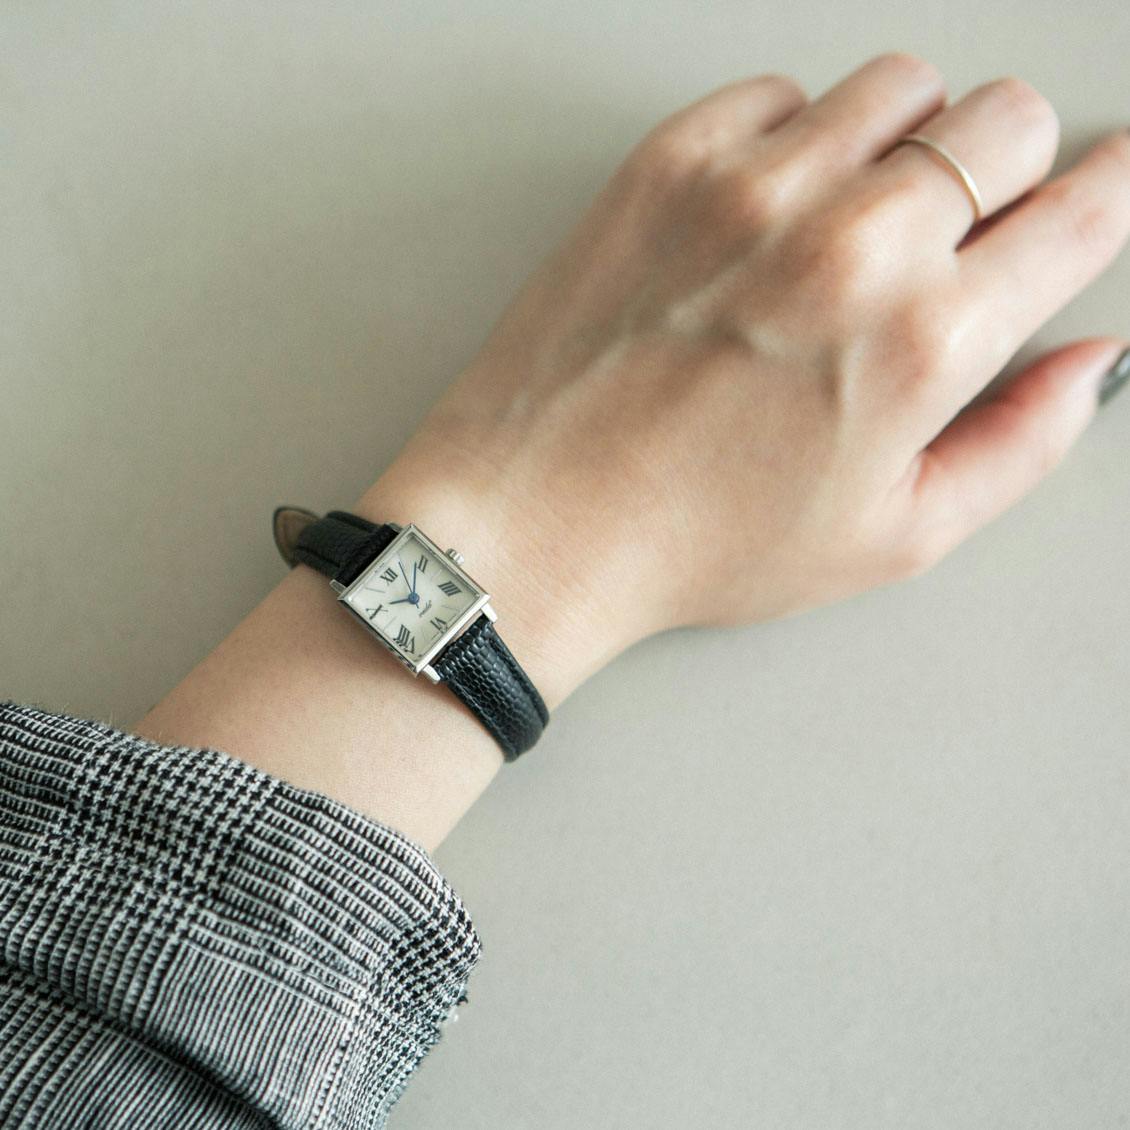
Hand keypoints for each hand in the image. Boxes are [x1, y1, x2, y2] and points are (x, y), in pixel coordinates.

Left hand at [358, 52, 1129, 708]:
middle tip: (958, 227)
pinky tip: (767, 215)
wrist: (540, 519)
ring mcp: (753, 189)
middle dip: (1006, 167)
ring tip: (857, 219)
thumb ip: (1018, 444)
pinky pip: (779, 95)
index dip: (1109, 188)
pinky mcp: (668, 164)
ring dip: (903, 140)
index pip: (1080, 210)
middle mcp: (849, 245)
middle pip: (1002, 119)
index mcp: (923, 343)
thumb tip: (1090, 363)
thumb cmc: (696, 543)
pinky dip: (793, 139)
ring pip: (899, 85)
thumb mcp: (890, 538)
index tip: (1105, 179)